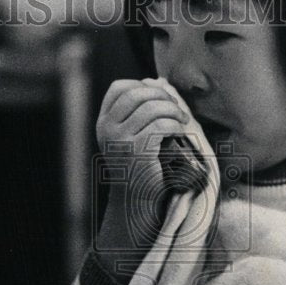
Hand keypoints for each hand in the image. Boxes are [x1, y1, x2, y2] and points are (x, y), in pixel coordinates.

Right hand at [95, 77, 212, 246]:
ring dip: (173, 111)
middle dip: (163, 96)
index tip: (160, 98)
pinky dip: (175, 125)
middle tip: (178, 109)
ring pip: (152, 108)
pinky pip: (161, 125)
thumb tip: (160, 82)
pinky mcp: (137, 151)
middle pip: (137, 93)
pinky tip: (180, 131)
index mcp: (103, 123)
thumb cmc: (140, 168)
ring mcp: (120, 140)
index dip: (142, 85)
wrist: (136, 202)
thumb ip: (138, 113)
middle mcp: (107, 129)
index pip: (118, 88)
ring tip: (183, 120)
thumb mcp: (131, 137)